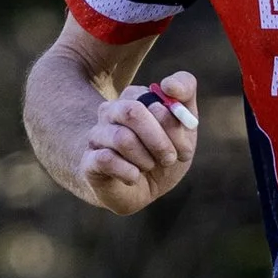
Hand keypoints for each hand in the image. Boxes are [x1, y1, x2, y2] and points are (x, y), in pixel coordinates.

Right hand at [76, 72, 199, 214]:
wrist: (140, 191)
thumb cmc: (162, 155)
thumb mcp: (185, 130)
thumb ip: (185, 100)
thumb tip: (169, 86)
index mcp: (136, 97)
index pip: (158, 93)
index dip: (177, 117)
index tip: (188, 135)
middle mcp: (112, 111)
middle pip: (133, 112)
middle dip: (159, 140)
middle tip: (170, 158)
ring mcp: (98, 134)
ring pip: (122, 139)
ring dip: (146, 159)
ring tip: (149, 167)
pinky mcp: (89, 160)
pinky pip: (107, 160)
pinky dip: (129, 173)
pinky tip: (134, 177)